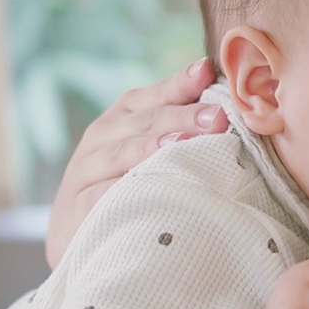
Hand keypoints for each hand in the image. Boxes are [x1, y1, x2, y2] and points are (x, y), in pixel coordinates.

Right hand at [47, 58, 228, 268]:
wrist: (79, 235)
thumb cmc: (128, 184)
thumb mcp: (152, 150)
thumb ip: (182, 126)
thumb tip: (230, 107)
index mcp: (123, 117)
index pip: (154, 95)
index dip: (180, 84)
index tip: (208, 72)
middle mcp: (101, 138)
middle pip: (144, 122)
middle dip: (181, 117)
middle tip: (217, 117)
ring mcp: (85, 172)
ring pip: (120, 153)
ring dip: (152, 147)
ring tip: (183, 143)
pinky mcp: (78, 207)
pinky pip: (101, 196)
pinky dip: (122, 189)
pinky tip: (148, 186)